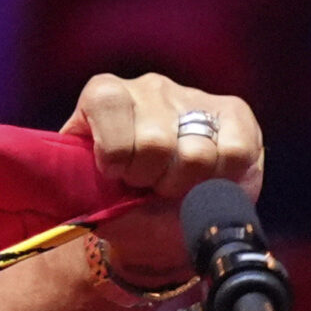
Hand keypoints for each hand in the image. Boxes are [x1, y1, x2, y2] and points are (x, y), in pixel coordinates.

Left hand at [58, 73, 264, 281]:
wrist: (161, 223)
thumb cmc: (122, 206)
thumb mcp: (91, 198)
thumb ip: (80, 185)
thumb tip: (75, 183)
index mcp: (105, 96)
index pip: (108, 105)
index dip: (113, 152)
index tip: (115, 174)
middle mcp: (149, 88)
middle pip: (154, 143)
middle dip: (151, 180)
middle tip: (149, 186)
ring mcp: (193, 97)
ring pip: (196, 154)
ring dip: (185, 185)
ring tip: (176, 185)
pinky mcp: (234, 114)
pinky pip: (233, 154)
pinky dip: (219, 180)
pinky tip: (204, 180)